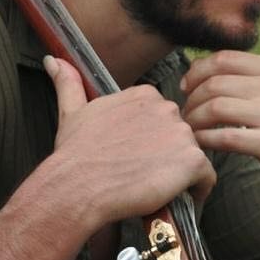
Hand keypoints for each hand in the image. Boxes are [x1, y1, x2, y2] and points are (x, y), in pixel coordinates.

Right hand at [40, 56, 215, 234]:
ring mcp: (182, 133)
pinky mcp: (192, 160)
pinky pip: (206, 178)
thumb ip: (69, 84)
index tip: (137, 159)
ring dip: (180, 174)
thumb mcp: (71, 113)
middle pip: (180, 137)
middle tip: (144, 177)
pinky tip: (176, 200)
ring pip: (192, 157)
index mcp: (144, 96)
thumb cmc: (75, 156)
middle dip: (168, 157)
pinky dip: (197, 191)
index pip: (162, 121)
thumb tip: (53, 59)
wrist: (78, 186)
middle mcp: (167, 108)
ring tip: (156, 190)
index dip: (152, 144)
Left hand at [180, 51, 259, 195]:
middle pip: (215, 83)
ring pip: (217, 108)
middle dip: (192, 99)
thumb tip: (198, 66)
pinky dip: (205, 139)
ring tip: (191, 128)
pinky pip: (225, 137)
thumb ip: (245, 77)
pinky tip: (201, 142)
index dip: (197, 71)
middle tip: (186, 112)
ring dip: (194, 119)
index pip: (224, 58)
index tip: (186, 87)